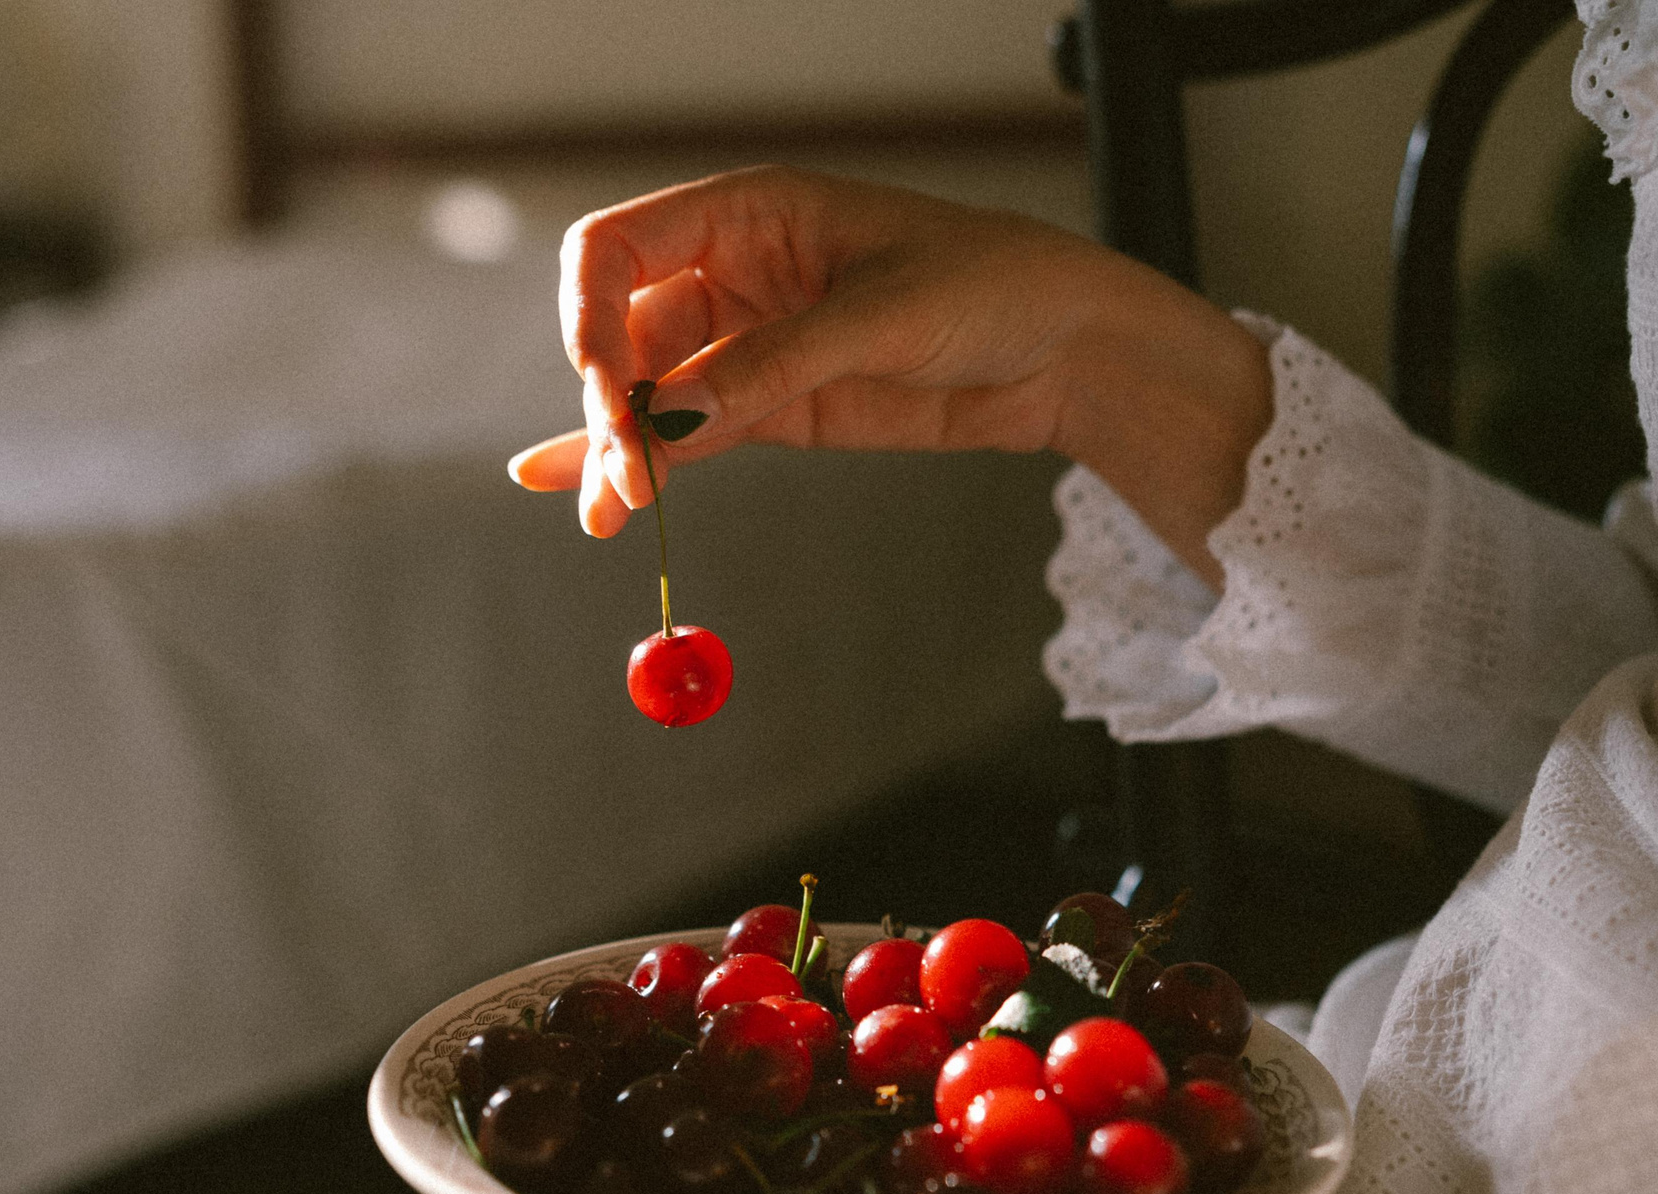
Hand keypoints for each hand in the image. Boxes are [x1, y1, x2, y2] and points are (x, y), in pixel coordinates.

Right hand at [507, 168, 1271, 585]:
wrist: (1066, 351)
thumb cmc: (992, 286)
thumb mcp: (885, 316)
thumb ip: (776, 364)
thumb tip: (675, 418)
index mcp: (750, 212)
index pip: (618, 247)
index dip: (591, 310)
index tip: (603, 381)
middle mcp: (733, 273)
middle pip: (623, 334)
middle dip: (611, 404)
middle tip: (628, 474)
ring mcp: (749, 345)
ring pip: (649, 397)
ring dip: (620, 454)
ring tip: (612, 516)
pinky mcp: (774, 408)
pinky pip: (689, 437)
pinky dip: (647, 469)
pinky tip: (592, 500)